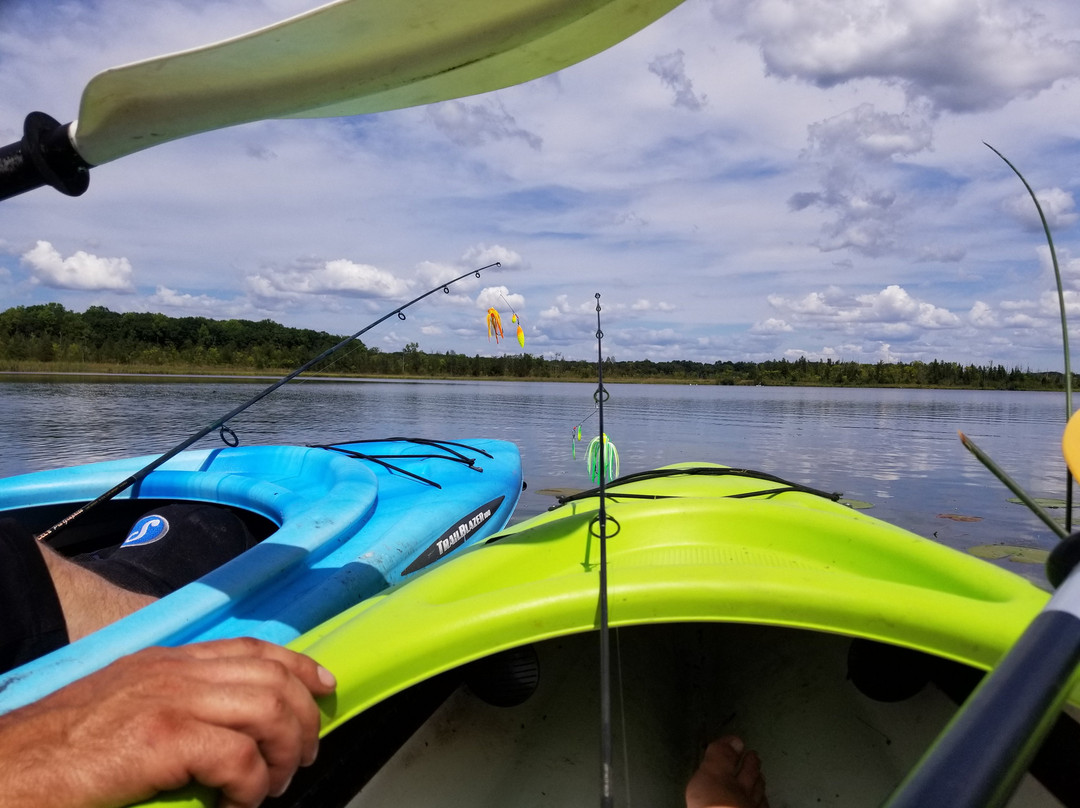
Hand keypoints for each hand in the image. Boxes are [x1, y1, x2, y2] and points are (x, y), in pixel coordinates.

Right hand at [0, 637, 335, 807]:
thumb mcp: (127, 706)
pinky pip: (238, 756)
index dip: (297, 665)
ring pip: (268, 710)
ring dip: (284, 753)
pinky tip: (240, 803)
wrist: (9, 770)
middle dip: (303, 717)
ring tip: (275, 786)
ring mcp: (170, 700)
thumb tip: (228, 728)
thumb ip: (177, 704)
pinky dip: (251, 784)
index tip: (324, 686)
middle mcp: (175, 672)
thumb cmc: (62, 750)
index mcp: (168, 662)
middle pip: (272, 678)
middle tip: (303, 756)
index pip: (252, 649)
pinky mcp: (162, 738)